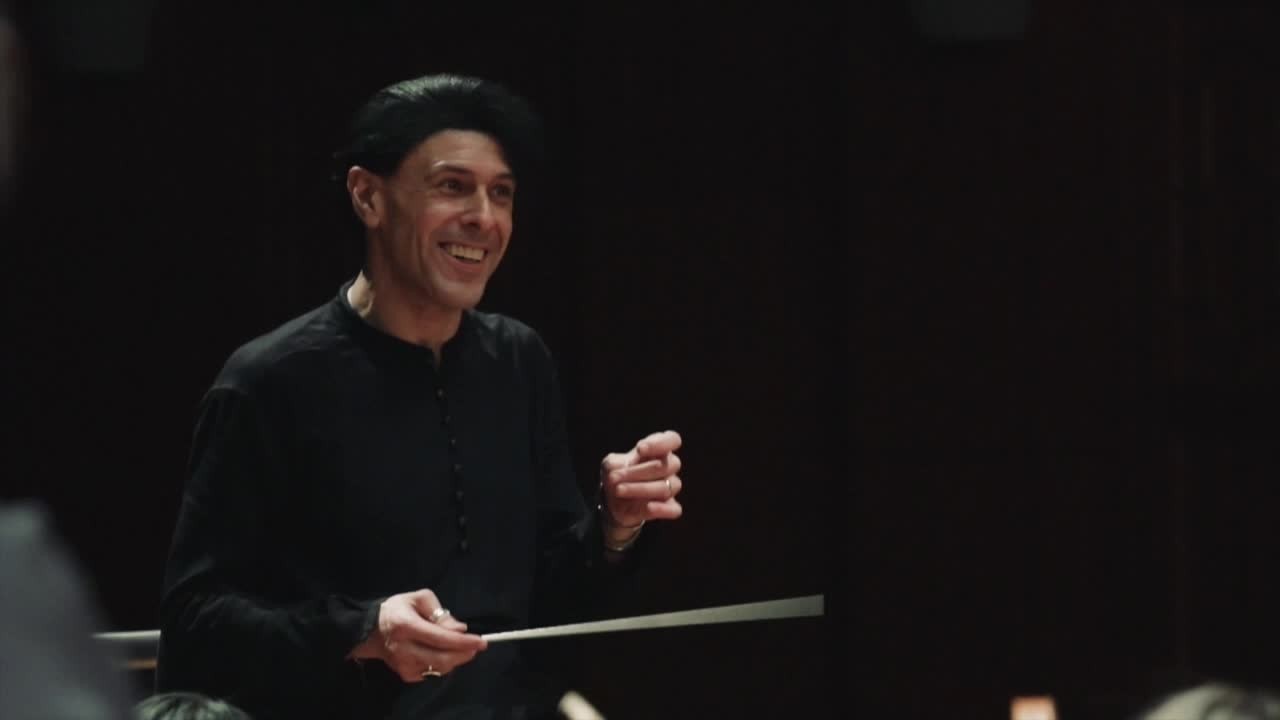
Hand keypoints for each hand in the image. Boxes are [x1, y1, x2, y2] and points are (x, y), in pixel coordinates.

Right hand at [349, 589, 486, 681]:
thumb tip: (460, 629)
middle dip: (464, 654)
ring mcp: (403, 664)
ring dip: (455, 659)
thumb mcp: (419, 599)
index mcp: (406, 626)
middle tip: (476, 647)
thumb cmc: (397, 609)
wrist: (369, 630)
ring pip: (439, 668)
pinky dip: (443, 664)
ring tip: (459, 647)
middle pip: (442, 659)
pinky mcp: (405, 675)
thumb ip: (440, 612)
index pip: (440, 638)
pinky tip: (442, 653)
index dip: (463, 642)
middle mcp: (404, 648)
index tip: (481, 642)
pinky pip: (432, 673)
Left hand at [600, 430, 683, 541]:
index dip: (659, 444)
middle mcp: (669, 467)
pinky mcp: (669, 507)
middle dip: (638, 472)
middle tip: (614, 477)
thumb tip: (616, 476)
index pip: (672, 440)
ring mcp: (670, 487)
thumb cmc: (618, 475)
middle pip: (666, 466)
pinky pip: (674, 509)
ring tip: (618, 490)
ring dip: (640, 489)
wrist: (615, 501)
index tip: (640, 449)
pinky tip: (649, 506)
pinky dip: (662, 508)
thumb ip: (614, 465)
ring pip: (666, 488)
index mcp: (659, 450)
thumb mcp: (610, 465)